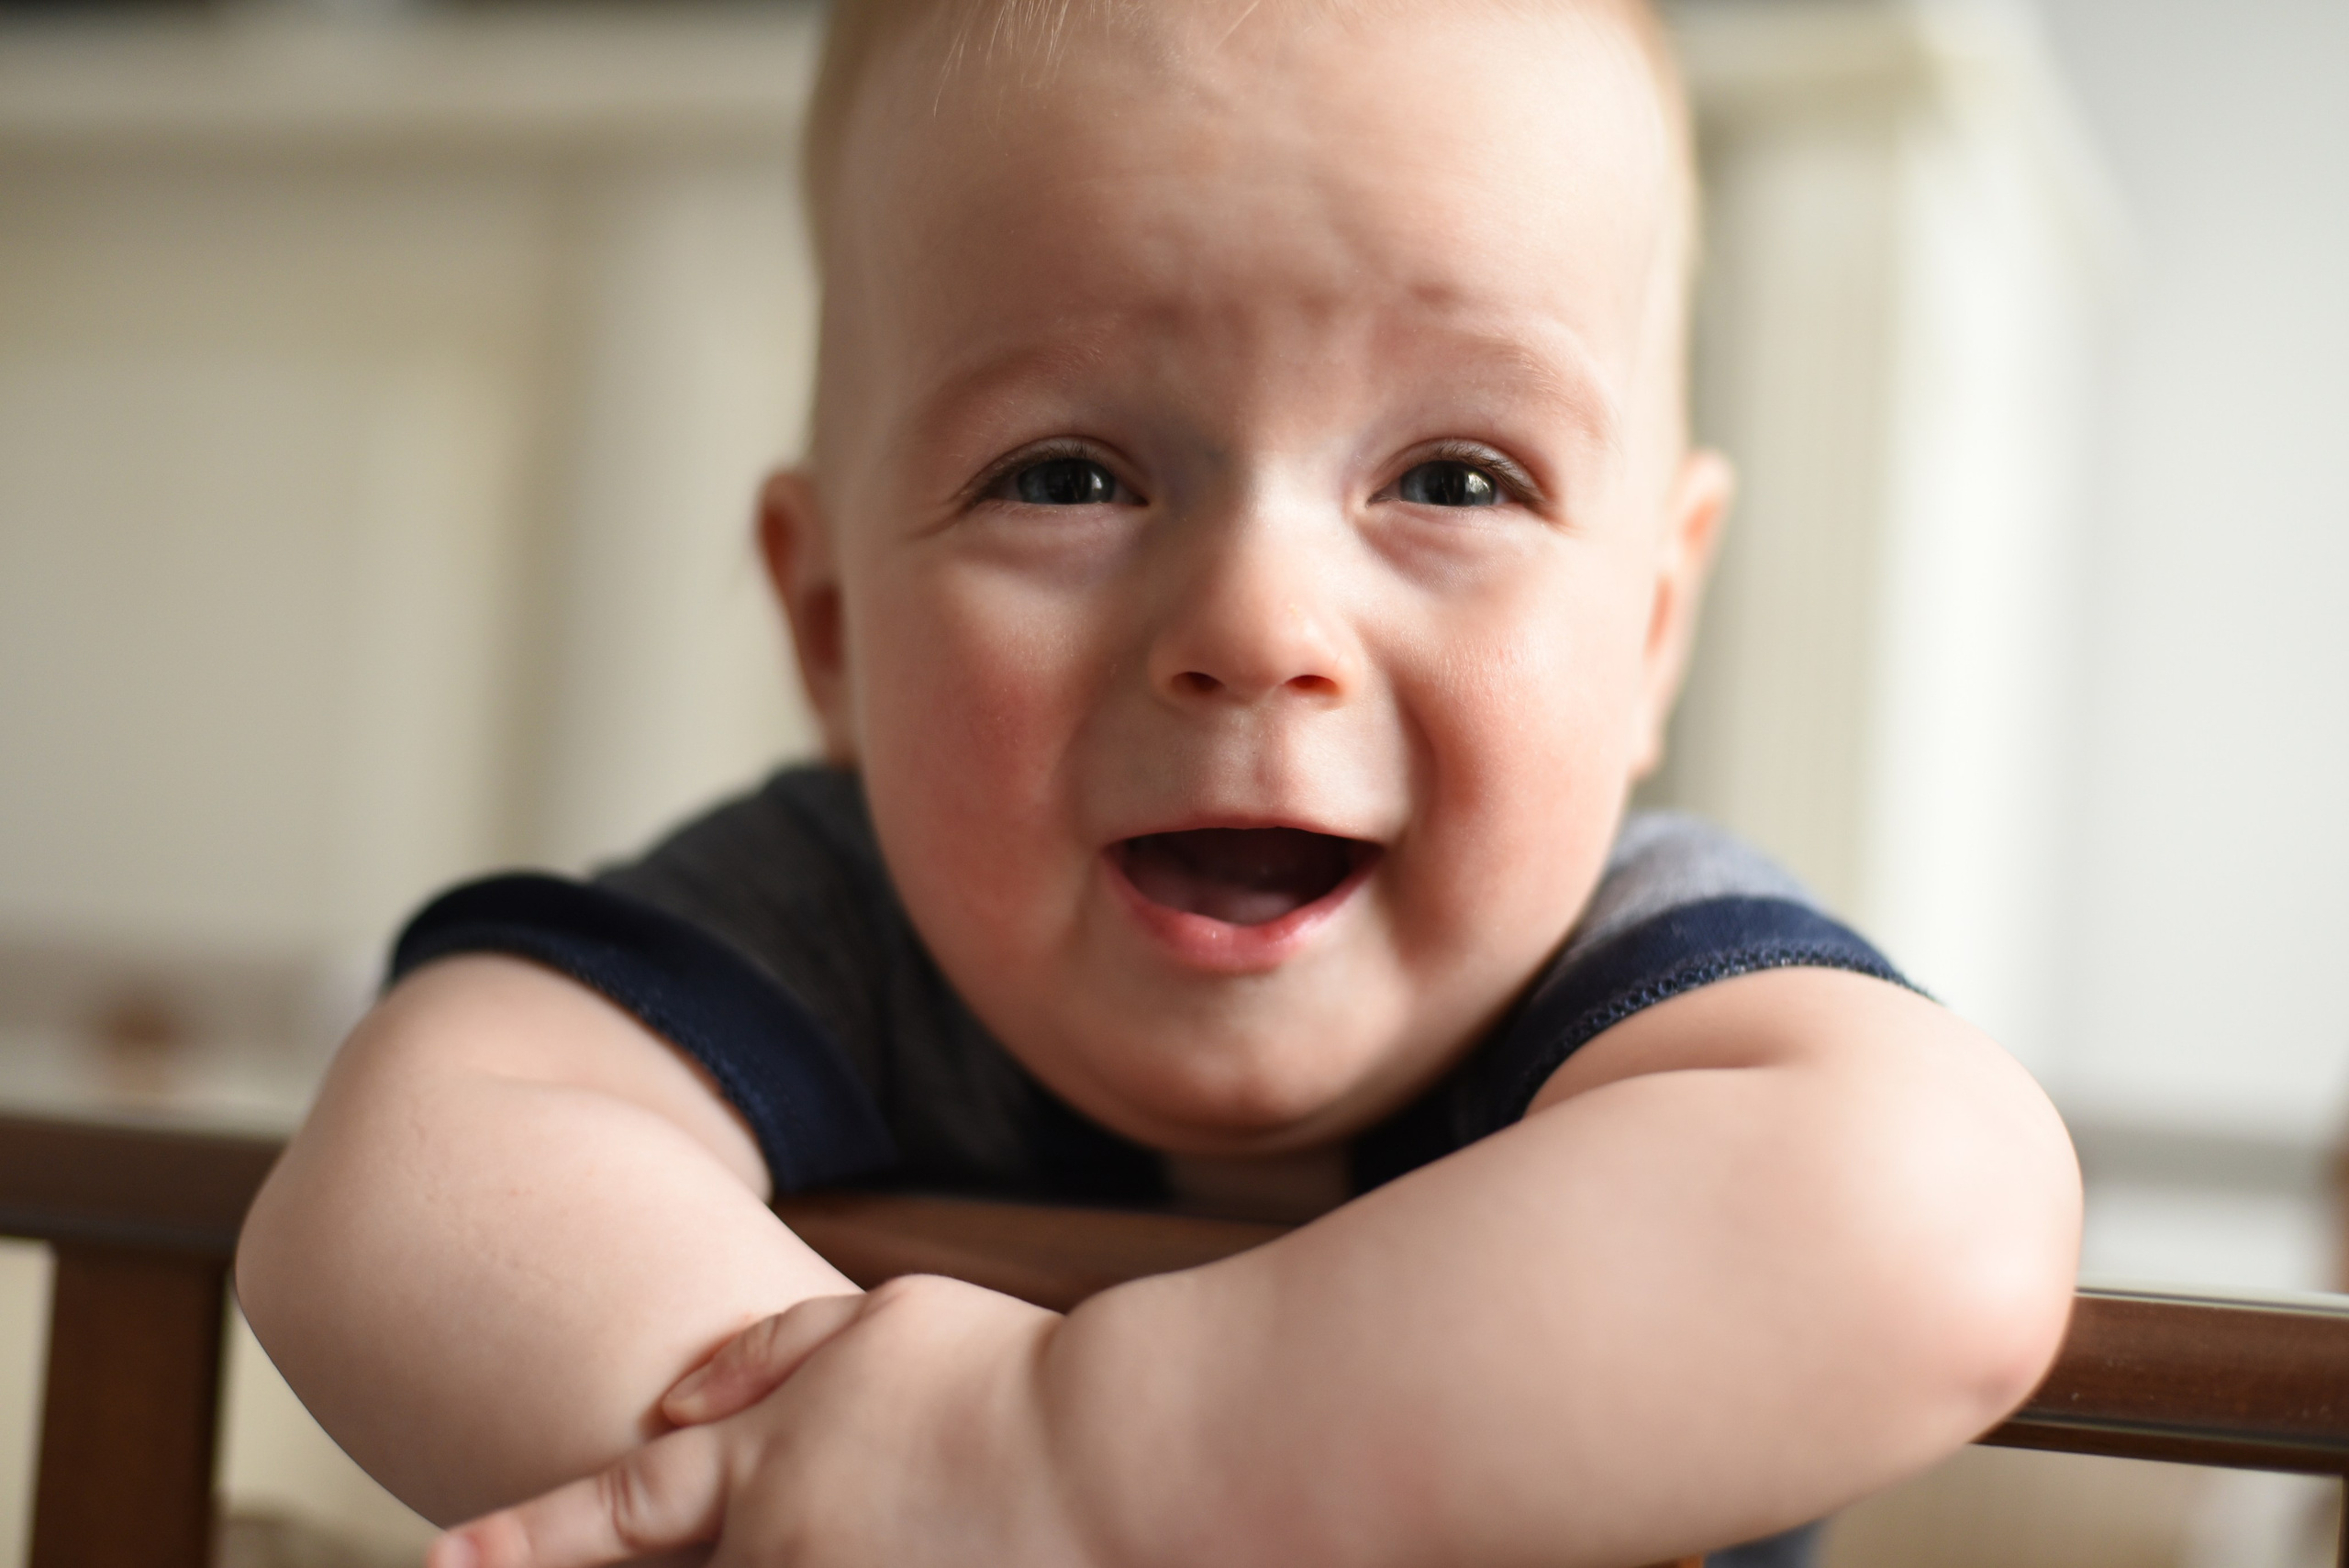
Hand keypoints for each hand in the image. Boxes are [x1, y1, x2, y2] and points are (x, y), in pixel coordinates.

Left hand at [426, 1276, 1102, 1567]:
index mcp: (757, 1465)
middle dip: (588, 1567)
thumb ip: (768, 1354)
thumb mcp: (882, 1319)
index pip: (613, 1510)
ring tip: (843, 1528)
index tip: (442, 1557)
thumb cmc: (1009, 1374)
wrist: (1120, 1455)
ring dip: (758, 1564)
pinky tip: (886, 1553)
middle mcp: (772, 1555)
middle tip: (556, 1556)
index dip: (523, 1539)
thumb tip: (674, 1398)